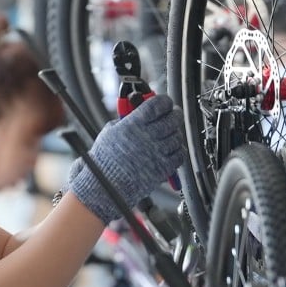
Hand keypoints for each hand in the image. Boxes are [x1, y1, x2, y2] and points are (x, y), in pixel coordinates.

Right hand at [68, 94, 184, 223]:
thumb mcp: (110, 131)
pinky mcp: (162, 168)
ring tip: (170, 133)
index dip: (164, 101)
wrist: (106, 185)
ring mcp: (157, 153)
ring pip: (177, 136)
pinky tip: (172, 149)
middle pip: (172, 118)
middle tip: (173, 114)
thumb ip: (127, 120)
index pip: (157, 104)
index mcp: (133, 124)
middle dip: (175, 114)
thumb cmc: (105, 160)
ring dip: (175, 133)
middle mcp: (147, 137)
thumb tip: (139, 111)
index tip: (165, 102)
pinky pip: (180, 155)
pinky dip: (178, 151)